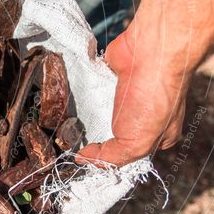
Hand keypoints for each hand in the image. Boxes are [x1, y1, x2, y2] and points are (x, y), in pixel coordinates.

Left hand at [77, 28, 188, 166]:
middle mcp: (140, 116)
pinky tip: (64, 101)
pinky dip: (77, 92)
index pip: (123, 155)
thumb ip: (112, 157)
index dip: (102, 159)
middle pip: (107, 133)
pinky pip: (88, 89)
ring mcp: (124, 96)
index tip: (79, 160)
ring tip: (59, 123)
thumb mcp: (137, 143)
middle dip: (88, 137)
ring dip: (79, 115)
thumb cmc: (154, 98)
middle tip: (65, 141)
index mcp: (153, 136)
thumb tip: (85, 159)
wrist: (152, 53)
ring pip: (95, 111)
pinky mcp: (109, 76)